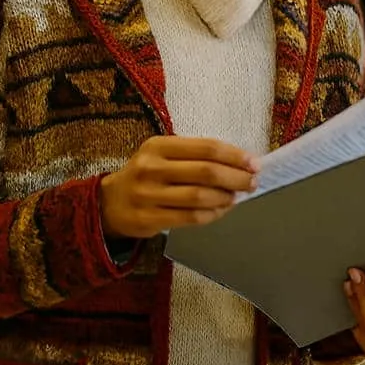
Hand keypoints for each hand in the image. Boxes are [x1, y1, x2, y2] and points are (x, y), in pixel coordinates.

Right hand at [99, 136, 258, 238]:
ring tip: (237, 196)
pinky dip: (212, 215)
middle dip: (236, 177)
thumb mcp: (162, 156)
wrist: (109, 203)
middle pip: (206, 172)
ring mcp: (148, 194)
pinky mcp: (148, 218)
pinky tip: (221, 210)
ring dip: (226, 198)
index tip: (254, 163)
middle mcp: (151, 168)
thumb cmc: (146, 175)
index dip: (234, 155)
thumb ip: (194, 156)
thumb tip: (240, 164)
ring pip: (200, 197)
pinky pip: (190, 218)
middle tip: (253, 182)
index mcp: (158, 146)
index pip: (206, 147)